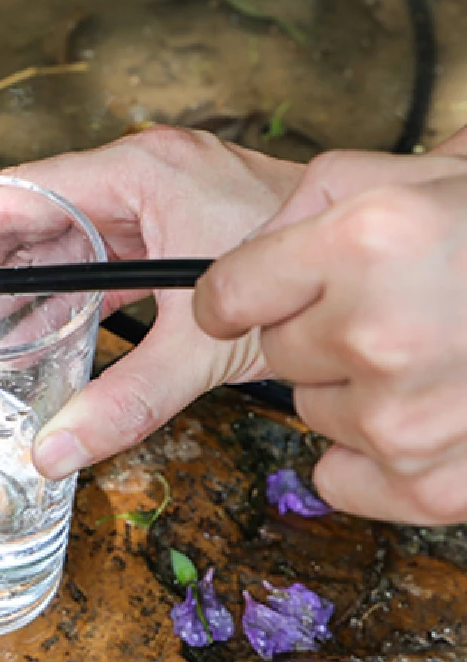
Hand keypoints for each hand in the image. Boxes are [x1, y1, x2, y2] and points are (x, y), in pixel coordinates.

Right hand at [0, 126, 304, 474]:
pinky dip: (42, 298)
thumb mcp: (205, 343)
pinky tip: (11, 334)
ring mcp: (143, 206)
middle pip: (18, 218)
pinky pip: (79, 262)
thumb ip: (130, 398)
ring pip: (44, 241)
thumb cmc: (303, 269)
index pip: (15, 194)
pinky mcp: (154, 236)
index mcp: (136, 175)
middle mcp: (131, 180)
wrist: (369, 263)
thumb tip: (57, 448)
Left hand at [194, 143, 466, 524]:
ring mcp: (406, 418)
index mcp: (364, 245)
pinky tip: (422, 413)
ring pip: (311, 410)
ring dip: (351, 388)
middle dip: (315, 332)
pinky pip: (341, 479)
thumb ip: (296, 212)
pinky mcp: (434, 483)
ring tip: (426, 353)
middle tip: (387, 311)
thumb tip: (234, 274)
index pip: (227, 295)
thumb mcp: (391, 177)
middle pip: (275, 354)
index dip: (233, 297)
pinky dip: (368, 457)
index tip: (247, 301)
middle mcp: (378, 334)